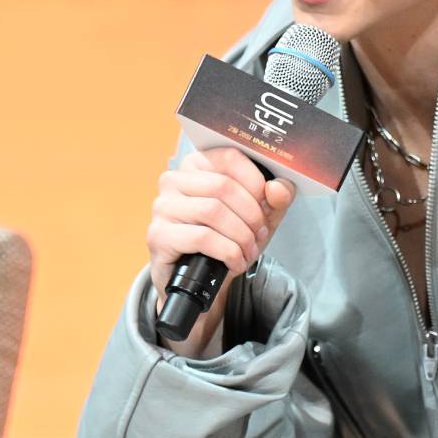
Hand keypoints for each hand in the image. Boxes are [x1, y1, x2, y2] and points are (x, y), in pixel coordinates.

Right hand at [147, 148, 295, 354]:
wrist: (199, 280)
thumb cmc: (225, 240)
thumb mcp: (258, 217)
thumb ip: (275, 199)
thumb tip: (279, 188)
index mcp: (196, 165)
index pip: (230, 157)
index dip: (255, 182)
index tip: (266, 204)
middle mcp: (173, 180)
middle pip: (223, 186)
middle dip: (251, 215)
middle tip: (259, 234)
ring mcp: (162, 207)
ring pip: (212, 211)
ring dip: (241, 236)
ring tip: (248, 251)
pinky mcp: (159, 235)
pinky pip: (202, 237)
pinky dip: (228, 252)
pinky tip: (234, 262)